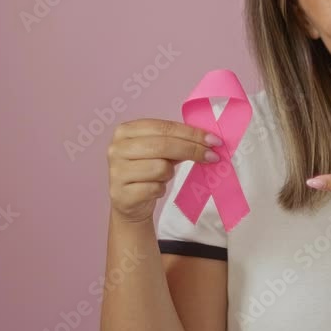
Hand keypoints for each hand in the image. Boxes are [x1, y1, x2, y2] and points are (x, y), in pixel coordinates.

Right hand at [107, 119, 223, 223]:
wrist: (128, 202)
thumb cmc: (147, 170)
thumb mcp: (159, 151)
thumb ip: (178, 141)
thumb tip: (209, 140)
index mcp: (126, 131)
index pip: (164, 127)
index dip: (191, 133)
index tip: (214, 140)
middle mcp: (116, 148)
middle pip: (163, 145)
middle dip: (192, 150)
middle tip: (213, 157)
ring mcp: (116, 172)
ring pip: (160, 168)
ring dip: (169, 174)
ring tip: (163, 176)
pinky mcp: (121, 194)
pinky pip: (155, 188)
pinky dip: (160, 189)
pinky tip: (154, 189)